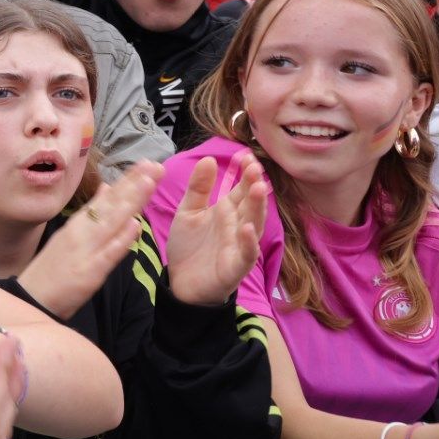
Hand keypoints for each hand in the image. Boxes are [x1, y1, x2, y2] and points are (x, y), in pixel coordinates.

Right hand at [15, 161, 161, 318]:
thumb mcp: (69, 234)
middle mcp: (82, 232)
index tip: (148, 164)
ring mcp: (85, 251)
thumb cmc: (52, 268)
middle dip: (134, 184)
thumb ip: (92, 213)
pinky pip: (107, 254)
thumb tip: (108, 188)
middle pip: (111, 205)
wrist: (30, 297)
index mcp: (79, 224)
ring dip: (130, 203)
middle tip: (155, 165)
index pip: (107, 198)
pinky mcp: (88, 272)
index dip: (128, 181)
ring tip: (148, 183)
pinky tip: (134, 226)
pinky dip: (120, 240)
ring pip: (111, 223)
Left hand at [164, 154, 266, 306]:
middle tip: (255, 167)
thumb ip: (198, 188)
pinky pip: (246, 254)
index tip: (246, 155)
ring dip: (257, 208)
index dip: (245, 173)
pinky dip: (248, 242)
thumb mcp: (188, 212)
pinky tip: (247, 229)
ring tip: (258, 189)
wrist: (180, 283)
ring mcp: (239, 246)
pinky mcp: (235, 267)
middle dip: (254, 185)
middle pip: (250, 203)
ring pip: (253, 224)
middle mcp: (237, 226)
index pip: (241, 188)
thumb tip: (208, 159)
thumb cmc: (189, 246)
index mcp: (227, 211)